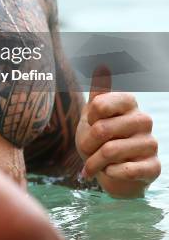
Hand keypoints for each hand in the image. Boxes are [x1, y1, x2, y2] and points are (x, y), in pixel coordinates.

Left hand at [75, 66, 159, 197]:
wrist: (109, 171)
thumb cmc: (99, 139)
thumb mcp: (93, 114)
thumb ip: (98, 91)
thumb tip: (102, 66)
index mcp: (129, 102)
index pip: (100, 104)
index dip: (89, 118)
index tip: (91, 123)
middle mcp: (143, 120)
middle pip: (102, 129)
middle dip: (87, 144)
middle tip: (86, 150)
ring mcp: (151, 143)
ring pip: (110, 151)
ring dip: (94, 162)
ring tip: (92, 165)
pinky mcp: (154, 167)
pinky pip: (126, 170)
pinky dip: (110, 173)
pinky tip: (110, 172)